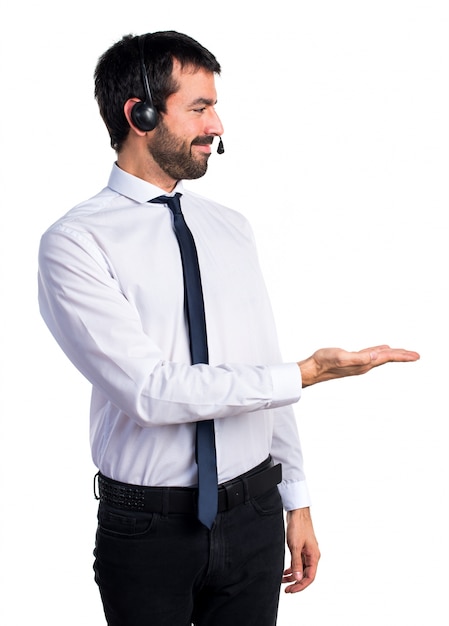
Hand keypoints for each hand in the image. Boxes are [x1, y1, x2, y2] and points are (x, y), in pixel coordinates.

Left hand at [282, 507, 319, 593]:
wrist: (297, 512)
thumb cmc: (298, 527)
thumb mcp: (295, 546)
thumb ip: (296, 563)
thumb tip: (297, 579)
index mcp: (314, 556)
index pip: (309, 577)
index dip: (300, 586)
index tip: (291, 590)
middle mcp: (312, 556)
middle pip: (306, 575)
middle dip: (296, 583)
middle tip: (286, 589)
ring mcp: (307, 552)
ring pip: (301, 569)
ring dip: (293, 576)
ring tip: (282, 581)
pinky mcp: (302, 548)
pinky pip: (298, 562)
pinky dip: (292, 568)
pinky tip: (285, 571)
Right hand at [298, 344, 419, 387]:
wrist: (313, 369)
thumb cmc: (324, 362)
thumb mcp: (342, 357)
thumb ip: (359, 358)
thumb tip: (376, 356)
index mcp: (364, 363)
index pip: (387, 358)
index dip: (401, 356)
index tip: (415, 356)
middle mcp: (364, 364)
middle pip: (387, 359)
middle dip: (402, 356)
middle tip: (416, 355)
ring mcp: (359, 363)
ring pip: (380, 357)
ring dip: (393, 355)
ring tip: (404, 353)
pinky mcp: (353, 360)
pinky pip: (372, 355)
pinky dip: (380, 352)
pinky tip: (382, 350)